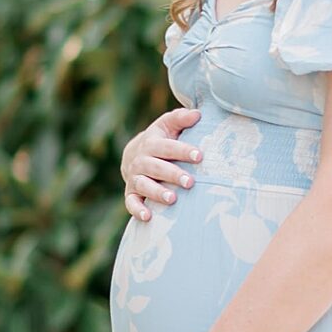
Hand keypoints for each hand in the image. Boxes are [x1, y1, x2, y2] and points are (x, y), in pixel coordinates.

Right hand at [122, 105, 203, 220]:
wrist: (134, 154)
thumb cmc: (161, 139)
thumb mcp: (168, 125)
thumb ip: (181, 118)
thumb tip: (197, 114)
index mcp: (152, 143)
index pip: (167, 147)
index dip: (183, 151)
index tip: (199, 156)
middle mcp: (141, 160)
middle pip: (156, 167)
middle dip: (173, 175)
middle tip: (190, 182)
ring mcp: (135, 177)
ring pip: (144, 185)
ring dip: (157, 192)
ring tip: (172, 200)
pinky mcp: (131, 193)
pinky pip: (131, 203)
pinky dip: (137, 210)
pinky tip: (148, 217)